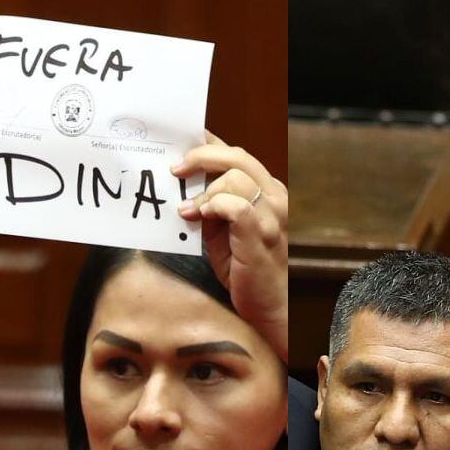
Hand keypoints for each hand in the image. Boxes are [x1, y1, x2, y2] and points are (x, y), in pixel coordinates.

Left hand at [172, 132, 287, 360]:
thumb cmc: (246, 270)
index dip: (207, 143)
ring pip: (236, 177)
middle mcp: (275, 198)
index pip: (237, 154)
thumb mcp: (224, 230)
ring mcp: (272, 216)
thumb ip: (211, 204)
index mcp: (268, 192)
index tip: (178, 142)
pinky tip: (197, 217)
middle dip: (200, 157)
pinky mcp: (261, 235)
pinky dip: (212, 206)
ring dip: (204, 190)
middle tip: (175, 170)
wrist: (268, 308)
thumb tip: (181, 182)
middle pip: (238, 156)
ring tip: (187, 210)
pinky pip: (235, 206)